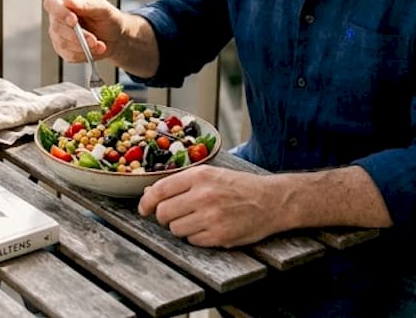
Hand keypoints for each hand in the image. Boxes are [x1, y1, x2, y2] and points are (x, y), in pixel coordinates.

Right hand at [43, 0, 121, 61]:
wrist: (115, 36)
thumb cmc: (108, 18)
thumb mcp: (103, 8)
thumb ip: (86, 5)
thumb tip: (68, 1)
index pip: (52, 3)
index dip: (59, 12)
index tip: (73, 20)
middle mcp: (58, 17)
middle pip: (57, 27)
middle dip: (77, 35)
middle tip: (93, 40)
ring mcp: (58, 34)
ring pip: (63, 43)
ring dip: (83, 46)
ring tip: (99, 45)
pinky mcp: (63, 49)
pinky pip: (69, 55)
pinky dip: (84, 54)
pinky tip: (95, 50)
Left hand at [138, 166, 288, 247]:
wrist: (272, 201)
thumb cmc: (239, 187)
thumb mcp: (211, 175)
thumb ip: (181, 182)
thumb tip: (150, 193)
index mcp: (199, 176)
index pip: (160, 190)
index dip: (147, 202)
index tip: (144, 209)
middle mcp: (203, 195)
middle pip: (164, 213)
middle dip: (164, 217)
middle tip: (174, 215)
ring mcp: (211, 217)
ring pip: (176, 229)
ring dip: (181, 227)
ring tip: (197, 220)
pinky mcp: (219, 236)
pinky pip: (193, 241)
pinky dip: (196, 237)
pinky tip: (209, 228)